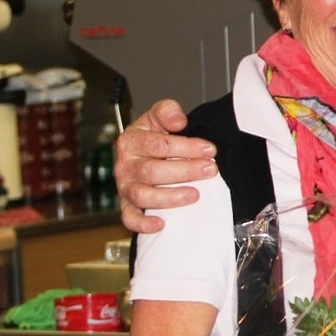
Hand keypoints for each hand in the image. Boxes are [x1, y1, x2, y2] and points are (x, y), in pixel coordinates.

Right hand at [116, 99, 216, 234]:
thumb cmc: (152, 136)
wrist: (141, 153)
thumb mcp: (158, 116)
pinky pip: (130, 218)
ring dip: (170, 197)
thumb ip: (167, 111)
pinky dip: (142, 224)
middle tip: (210, 170)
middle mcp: (126, 165)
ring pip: (143, 196)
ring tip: (195, 194)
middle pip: (153, 171)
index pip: (159, 145)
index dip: (186, 147)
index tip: (209, 150)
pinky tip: (161, 224)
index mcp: (131, 141)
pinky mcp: (127, 206)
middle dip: (185, 171)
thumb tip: (178, 121)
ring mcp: (125, 187)